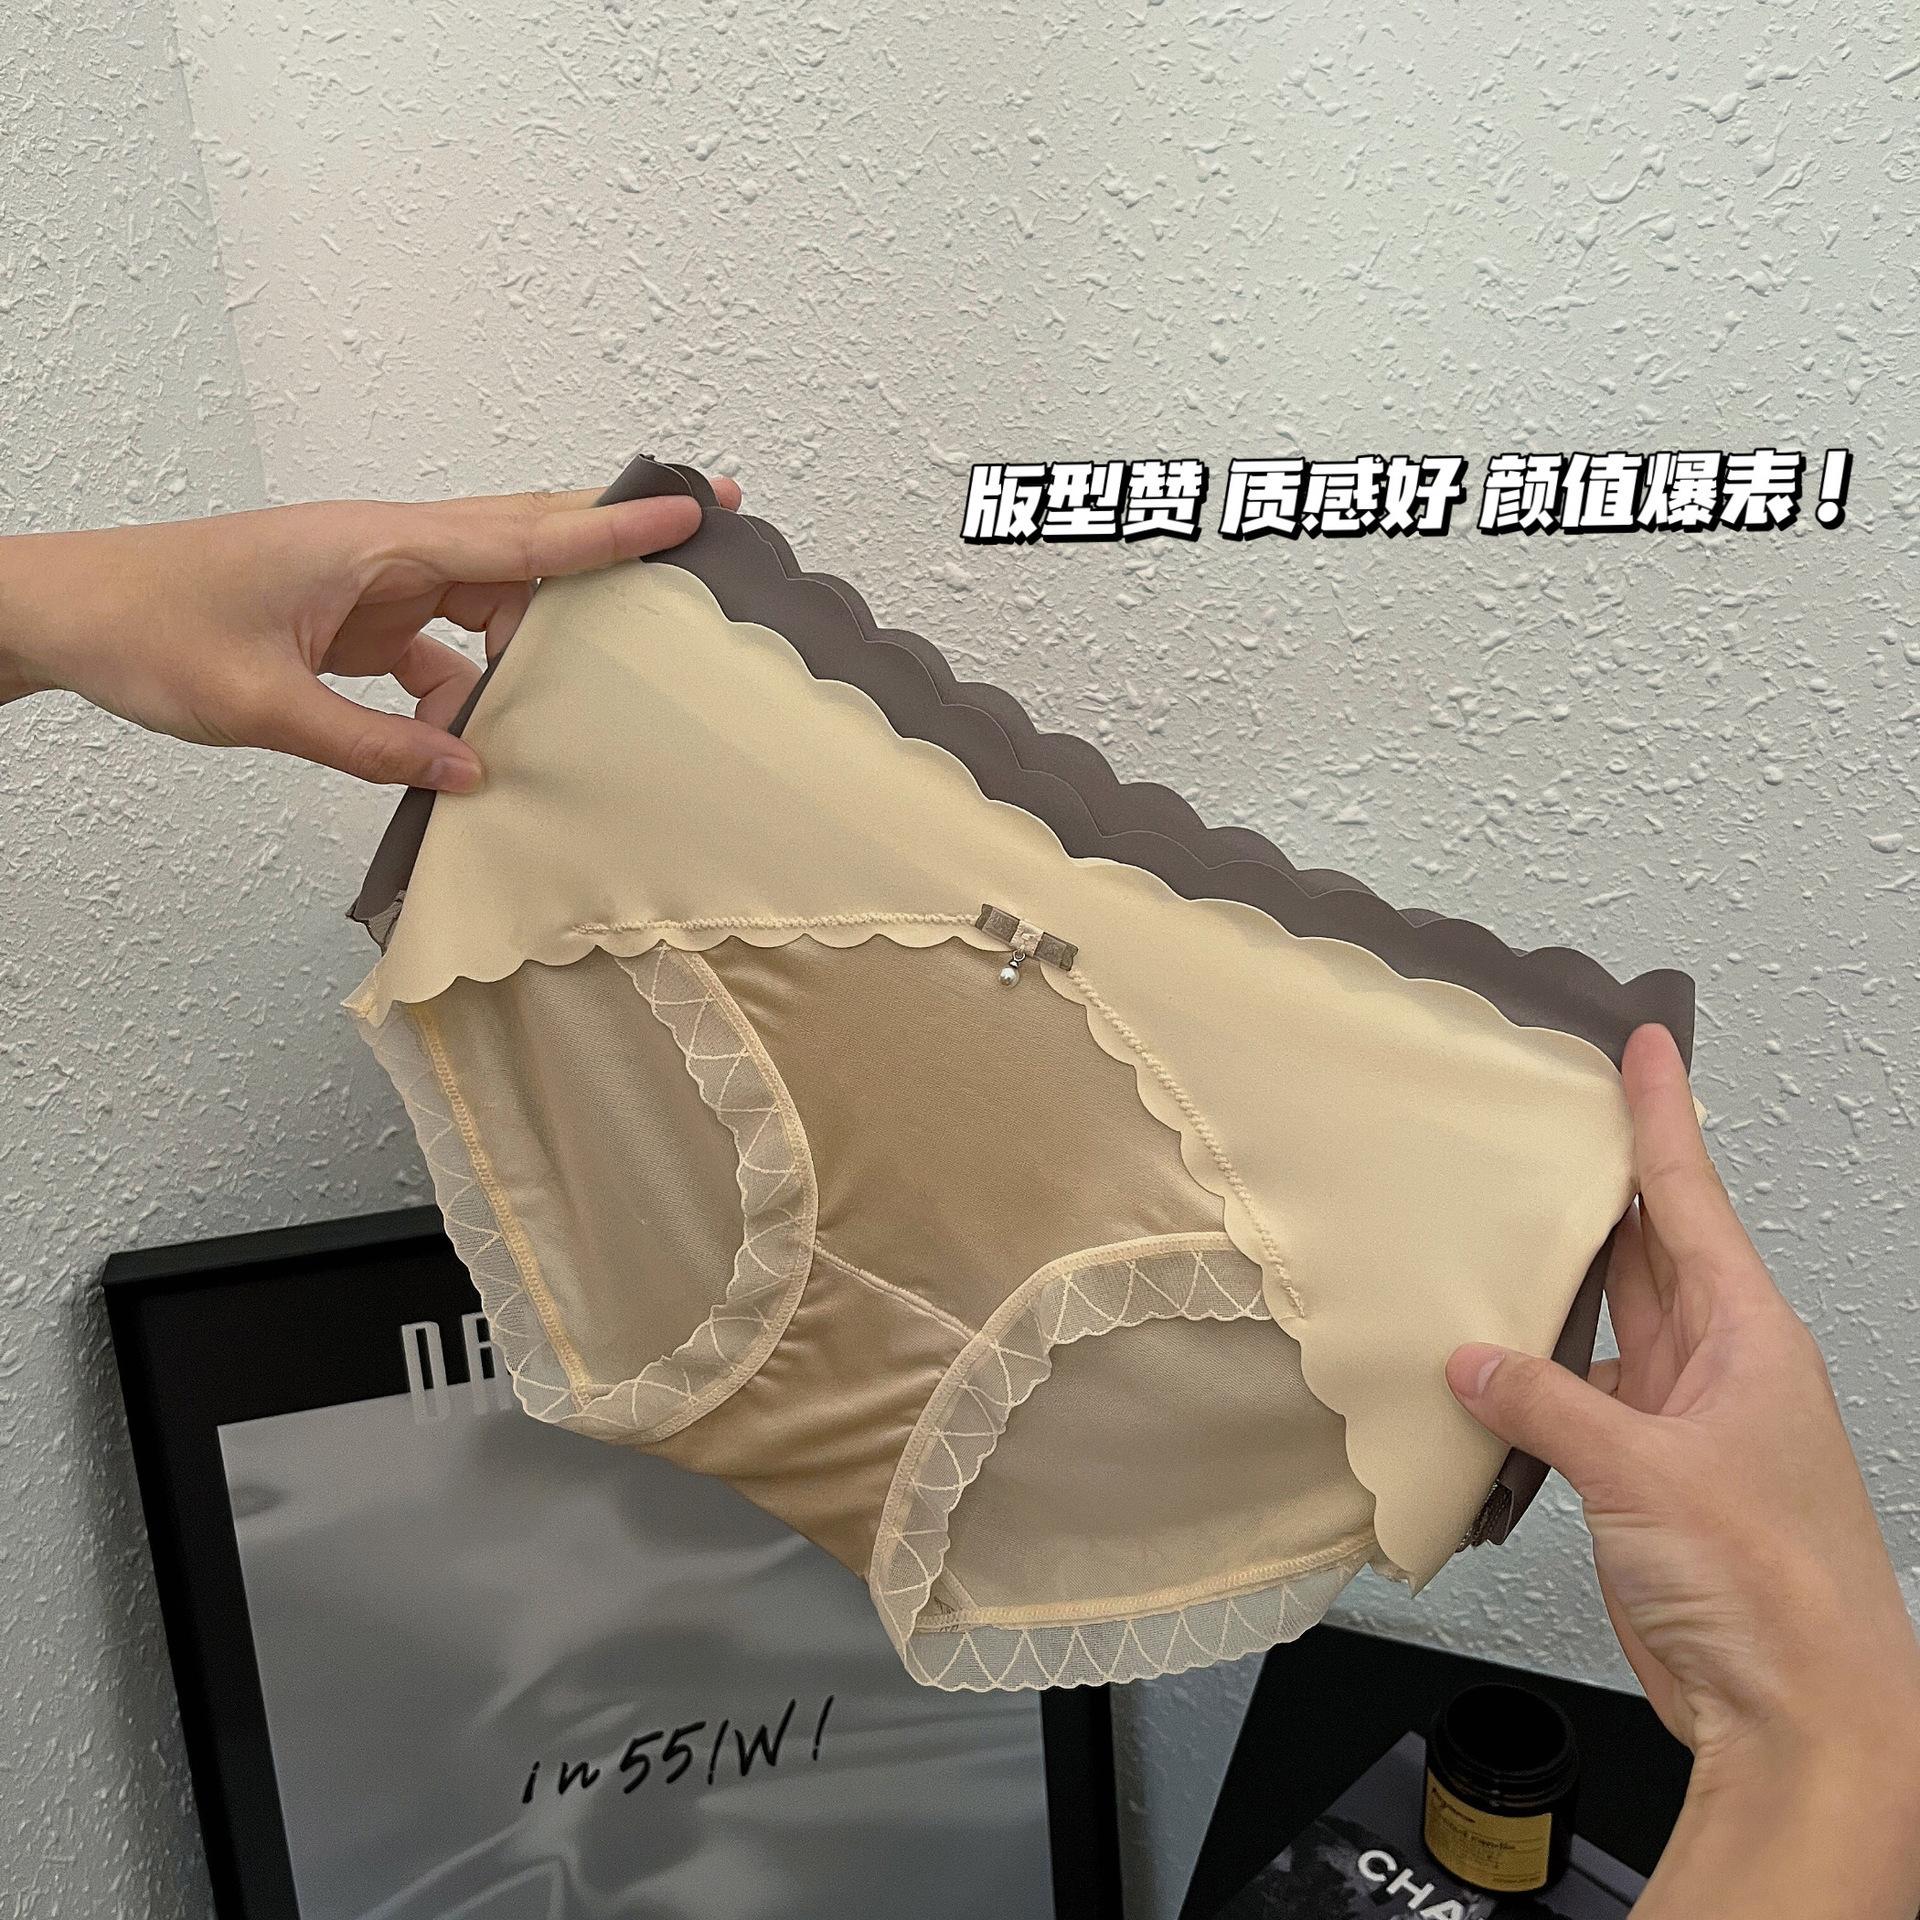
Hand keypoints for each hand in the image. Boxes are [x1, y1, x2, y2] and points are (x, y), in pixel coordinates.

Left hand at [0, 479, 740, 789]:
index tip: (685, 509)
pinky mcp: (358, 617)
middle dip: (610, 539)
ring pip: (491, 598)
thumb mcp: (260, 704)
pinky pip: (443, 648)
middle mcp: (387, 550)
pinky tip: (473, 739)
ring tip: (597, 681)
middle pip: (525, 543)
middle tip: (699, 527)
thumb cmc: (149, 630)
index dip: (608, 529)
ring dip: (537, 641)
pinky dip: (469, 689)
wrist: (68, 611)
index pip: (517, 535)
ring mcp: (375, 581)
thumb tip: (471, 775)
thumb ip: (371, 743)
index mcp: (371, 546)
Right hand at [1447, 1024, 1919, 1915]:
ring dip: (1552, 1288)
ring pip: (1604, 1325)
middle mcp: (1715, 1368)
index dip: (1664, 1118)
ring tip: (1492, 1225)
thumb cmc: (1769, 1584)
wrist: (1794, 1713)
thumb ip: (1548, 1407)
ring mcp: (1677, 1424)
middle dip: (1601, 1184)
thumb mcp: (1647, 1473)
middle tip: (1548, 1116)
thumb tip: (1470, 1362)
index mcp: (1746, 1339)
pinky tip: (1479, 1364)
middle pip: (1646, 1251)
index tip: (1646, 1045)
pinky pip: (1572, 1402)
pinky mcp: (1638, 1478)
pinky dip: (1527, 1381)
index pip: (1692, 1201)